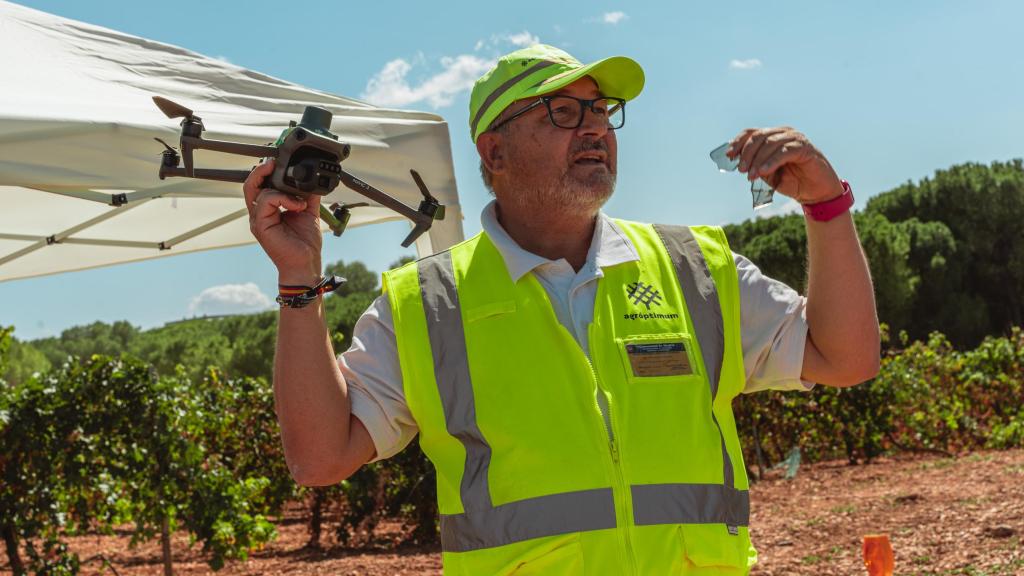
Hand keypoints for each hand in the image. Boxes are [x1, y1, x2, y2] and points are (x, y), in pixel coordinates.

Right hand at [243, 159, 322, 283]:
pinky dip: (284, 199)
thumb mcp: (309, 212)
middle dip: (261, 169)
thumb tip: (312, 181)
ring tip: (298, 200)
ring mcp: (258, 219)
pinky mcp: (260, 225)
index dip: (265, 171)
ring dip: (281, 189)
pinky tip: (297, 207)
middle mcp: (260, 213)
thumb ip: (307, 196)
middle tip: (274, 162)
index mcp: (269, 209)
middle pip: (250, 184)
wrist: (306, 263)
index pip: (260, 184)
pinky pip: (266, 200)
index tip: (277, 161)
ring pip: (257, 189)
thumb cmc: (305, 243)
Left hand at [727, 127, 844, 203]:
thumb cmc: (791, 181)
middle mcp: (783, 133)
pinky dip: (771, 162)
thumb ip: (754, 165)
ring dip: (758, 160)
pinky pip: (784, 151)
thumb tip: (738, 162)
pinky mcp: (805, 148)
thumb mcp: (767, 173)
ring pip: (770, 143)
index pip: (751, 133)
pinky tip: (763, 172)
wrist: (814, 192)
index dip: (739, 142)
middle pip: (759, 136)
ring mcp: (795, 139)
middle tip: (742, 170)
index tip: (729, 155)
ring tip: (752, 176)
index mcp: (772, 136)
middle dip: (747, 153)